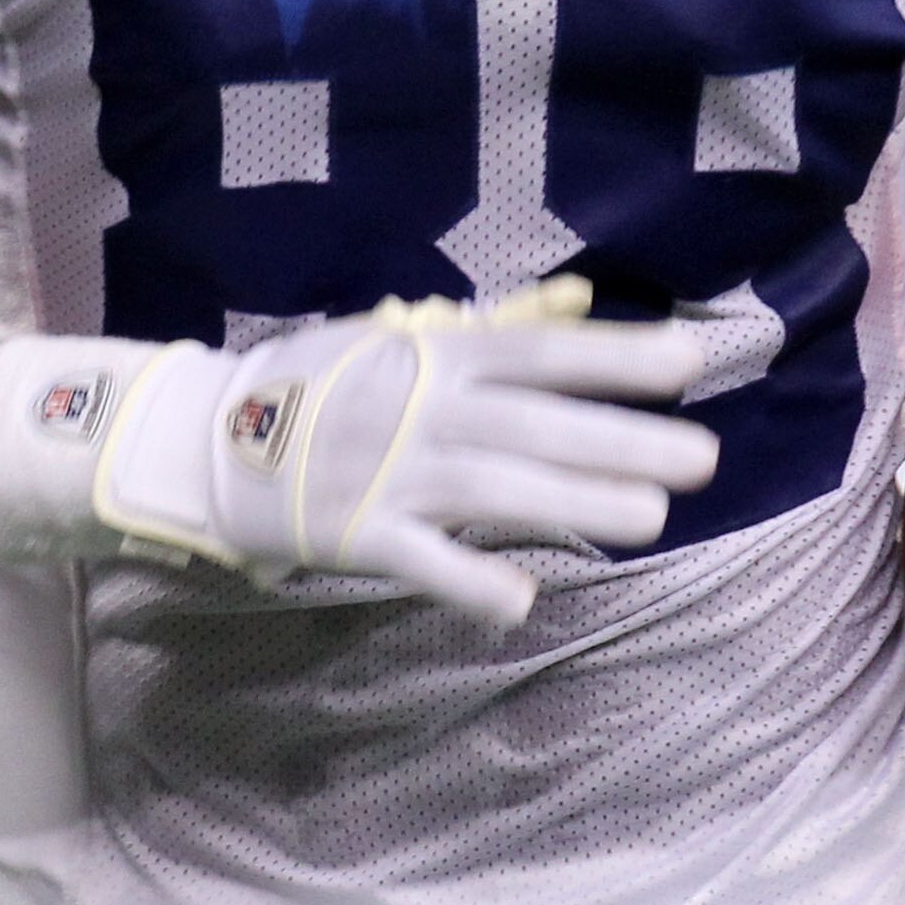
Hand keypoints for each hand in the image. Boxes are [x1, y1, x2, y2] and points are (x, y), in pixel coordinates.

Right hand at [0, 276, 719, 626]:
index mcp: (433, 356)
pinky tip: (524, 598)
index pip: (541, 351)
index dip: (616, 355)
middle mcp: (420, 409)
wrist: (201, 436)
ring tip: (652, 517)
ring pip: (497, 488)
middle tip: (703, 456)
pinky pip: (422, 560)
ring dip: (576, 501)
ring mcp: (389, 471)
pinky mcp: (356, 533)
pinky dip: (469, 580)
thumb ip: (484, 332)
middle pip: (536, 422)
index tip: (692, 362)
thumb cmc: (311, 385)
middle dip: (621, 437)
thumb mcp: (392, 339)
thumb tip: (574, 306)